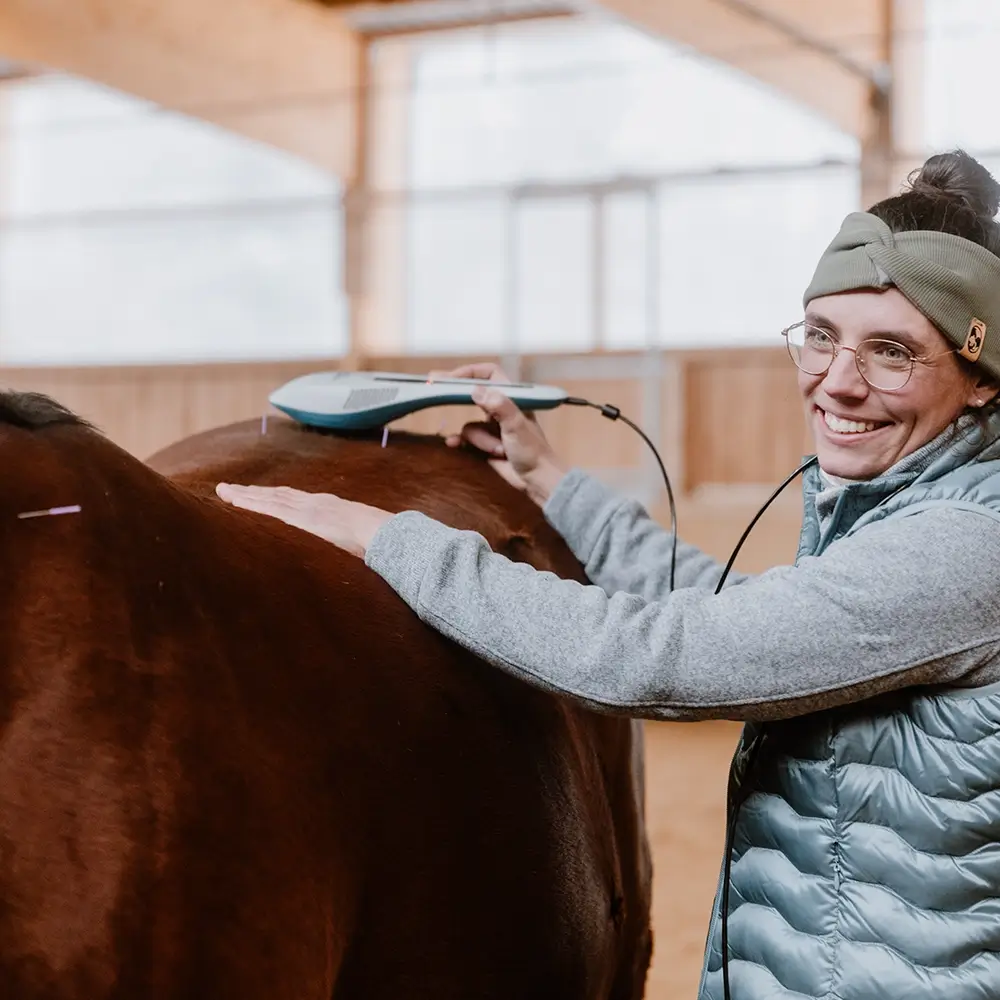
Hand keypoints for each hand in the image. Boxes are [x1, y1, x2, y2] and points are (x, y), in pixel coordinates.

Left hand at [215, 483, 391, 557]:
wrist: (381, 534)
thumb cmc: (377, 543)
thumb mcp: (361, 542)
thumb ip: (352, 546)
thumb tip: (356, 559)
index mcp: (329, 510)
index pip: (296, 501)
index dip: (276, 497)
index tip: (261, 495)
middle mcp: (314, 504)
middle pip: (278, 495)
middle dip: (255, 492)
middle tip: (231, 489)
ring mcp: (305, 509)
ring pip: (267, 498)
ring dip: (244, 494)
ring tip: (224, 491)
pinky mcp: (297, 518)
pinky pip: (266, 507)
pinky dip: (247, 502)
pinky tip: (231, 499)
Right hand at [432, 363, 568, 506]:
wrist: (537, 480)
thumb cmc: (532, 450)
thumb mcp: (516, 425)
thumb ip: (498, 406)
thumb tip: (475, 390)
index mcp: (512, 399)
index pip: (489, 374)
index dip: (470, 372)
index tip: (451, 378)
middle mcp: (500, 409)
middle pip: (473, 394)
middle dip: (456, 394)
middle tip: (434, 386)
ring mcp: (491, 427)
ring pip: (470, 425)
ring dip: (480, 440)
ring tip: (499, 451)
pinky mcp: (485, 444)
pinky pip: (466, 439)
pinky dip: (461, 442)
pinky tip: (452, 444)